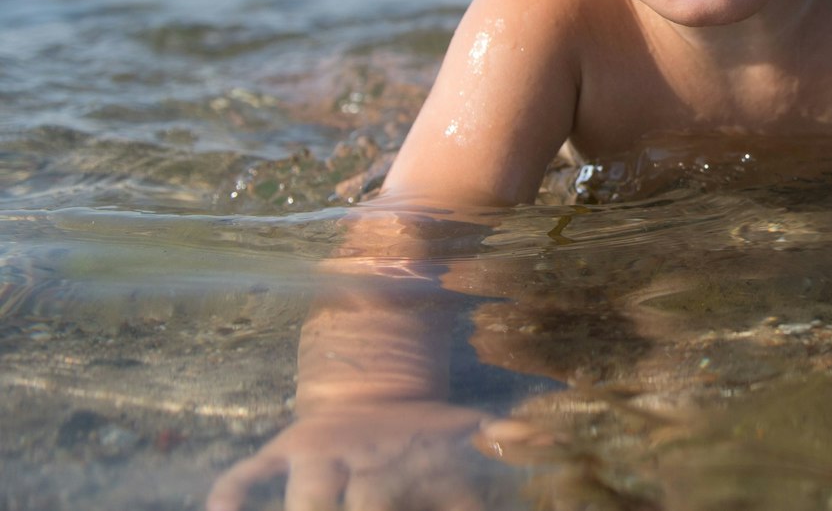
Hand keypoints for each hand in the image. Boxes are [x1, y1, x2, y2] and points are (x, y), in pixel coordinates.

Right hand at [207, 401, 493, 510]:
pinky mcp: (286, 450)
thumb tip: (548, 436)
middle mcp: (366, 460)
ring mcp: (321, 455)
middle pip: (358, 504)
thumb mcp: (471, 430)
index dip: (442, 503)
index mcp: (413, 461)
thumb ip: (506, 438)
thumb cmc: (430, 431)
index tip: (457, 509)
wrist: (377, 385)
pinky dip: (230, 491)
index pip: (424, 499)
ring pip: (305, 493)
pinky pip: (247, 472)